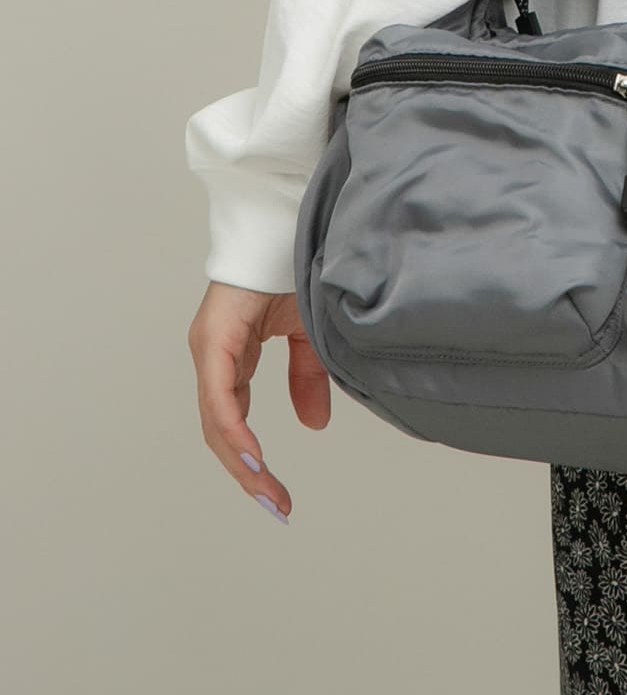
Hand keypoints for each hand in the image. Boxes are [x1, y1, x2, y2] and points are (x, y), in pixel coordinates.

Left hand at [187, 281, 330, 522]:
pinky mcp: (213, 342)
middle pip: (221, 432)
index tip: (278, 495)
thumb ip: (307, 377)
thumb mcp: (307, 333)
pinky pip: (220, 398)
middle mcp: (213, 358)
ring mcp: (209, 350)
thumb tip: (313, 425)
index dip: (253, 461)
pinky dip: (234, 431)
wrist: (282, 224)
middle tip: (277, 506)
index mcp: (231, 357)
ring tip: (266, 492)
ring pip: (216, 422)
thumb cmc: (289, 268)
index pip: (234, 422)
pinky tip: (251, 458)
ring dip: (241, 462)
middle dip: (248, 474)